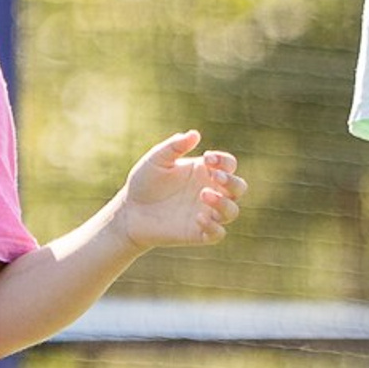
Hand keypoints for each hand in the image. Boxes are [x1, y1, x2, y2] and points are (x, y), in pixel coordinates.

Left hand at [113, 133, 246, 250]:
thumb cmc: (144, 182)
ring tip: (203, 195)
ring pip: (232, 211)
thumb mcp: (156, 160)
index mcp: (204, 172)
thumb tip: (195, 134)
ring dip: (223, 203)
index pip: (229, 165)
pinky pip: (217, 233)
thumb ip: (174, 146)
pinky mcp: (198, 233)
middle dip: (233, 182)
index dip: (225, 161)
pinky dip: (213, 227)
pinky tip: (197, 218)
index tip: (207, 158)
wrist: (130, 212)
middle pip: (239, 188)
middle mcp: (210, 192)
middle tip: (216, 177)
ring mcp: (206, 213)